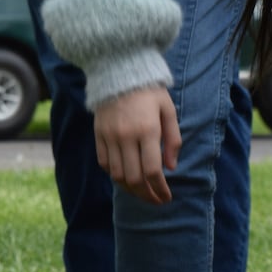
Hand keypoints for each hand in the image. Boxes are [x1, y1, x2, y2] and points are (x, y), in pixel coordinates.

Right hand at [94, 86, 180, 203]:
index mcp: (147, 130)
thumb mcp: (168, 110)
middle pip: (134, 178)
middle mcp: (126, 136)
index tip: (166, 197)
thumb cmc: (150, 91)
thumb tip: (171, 168)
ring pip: (117, 175)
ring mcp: (110, 137)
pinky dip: (115, 175)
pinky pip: (105, 164)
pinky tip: (126, 177)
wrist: (119, 71)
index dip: (160, 189)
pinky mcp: (99, 135)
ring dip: (130, 189)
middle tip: (155, 200)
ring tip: (142, 192)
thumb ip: (173, 139)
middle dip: (146, 195)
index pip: (152, 170)